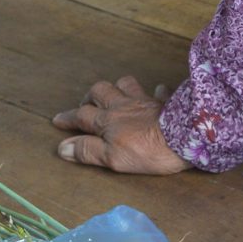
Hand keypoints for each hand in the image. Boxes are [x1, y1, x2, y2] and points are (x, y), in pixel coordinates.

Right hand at [53, 76, 189, 174]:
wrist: (185, 137)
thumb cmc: (147, 151)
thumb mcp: (112, 158)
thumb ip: (87, 151)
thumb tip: (62, 147)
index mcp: (108, 120)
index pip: (82, 116)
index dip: (68, 119)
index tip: (57, 120)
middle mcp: (124, 105)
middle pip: (100, 91)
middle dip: (89, 97)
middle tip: (85, 106)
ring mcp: (146, 100)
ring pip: (126, 83)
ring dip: (117, 88)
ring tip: (114, 97)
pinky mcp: (166, 102)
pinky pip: (158, 90)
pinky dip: (154, 92)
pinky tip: (155, 94)